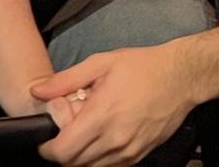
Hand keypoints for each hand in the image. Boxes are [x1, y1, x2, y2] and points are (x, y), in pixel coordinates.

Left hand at [33, 45, 194, 165]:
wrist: (181, 78)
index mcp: (102, 115)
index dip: (48, 148)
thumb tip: (38, 91)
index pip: (63, 151)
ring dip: (81, 156)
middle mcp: (114, 140)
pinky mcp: (138, 156)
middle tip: (68, 130)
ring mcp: (127, 152)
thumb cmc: (143, 67)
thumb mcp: (101, 63)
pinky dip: (99, 158)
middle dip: (63, 151)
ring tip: (88, 130)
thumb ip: (66, 80)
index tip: (46, 139)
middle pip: (74, 164)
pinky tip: (104, 136)